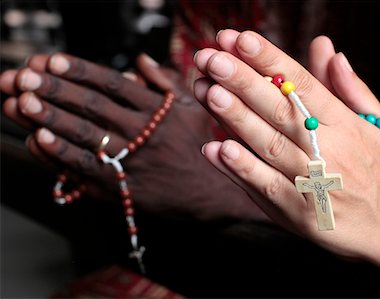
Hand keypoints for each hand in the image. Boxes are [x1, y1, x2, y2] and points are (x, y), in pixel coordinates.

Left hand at [1, 53, 264, 220]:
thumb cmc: (202, 148)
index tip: (52, 61)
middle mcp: (142, 132)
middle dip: (55, 89)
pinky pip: (87, 169)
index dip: (80, 71)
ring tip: (22, 102)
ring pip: (85, 135)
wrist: (213, 194)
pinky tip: (39, 140)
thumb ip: (168, 81)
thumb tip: (141, 60)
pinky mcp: (124, 187)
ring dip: (51, 117)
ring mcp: (132, 160)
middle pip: (92, 106)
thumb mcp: (195, 109)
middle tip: (24, 77)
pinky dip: (61, 154)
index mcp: (158, 110)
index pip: (112, 84)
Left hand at [193, 29, 379, 289]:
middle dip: (245, 82)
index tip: (243, 40)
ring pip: (269, 146)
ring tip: (210, 92)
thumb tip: (327, 48)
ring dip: (237, 119)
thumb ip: (348, 87)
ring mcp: (311, 183)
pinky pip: (265, 187)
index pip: (304, 85)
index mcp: (346, 125)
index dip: (271, 61)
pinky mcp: (296, 211)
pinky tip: (216, 149)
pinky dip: (241, 168)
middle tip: (214, 59)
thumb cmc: (378, 171)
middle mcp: (328, 151)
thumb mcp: (373, 125)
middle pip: (281, 111)